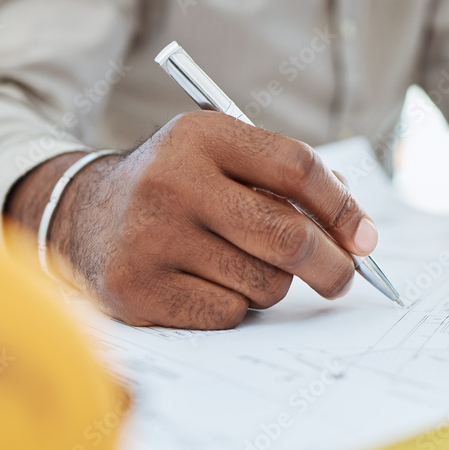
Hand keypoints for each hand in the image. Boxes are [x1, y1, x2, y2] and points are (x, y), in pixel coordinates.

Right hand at [5, 111, 378, 328]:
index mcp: (200, 135)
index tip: (366, 239)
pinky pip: (229, 314)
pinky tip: (204, 285)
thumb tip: (357, 233)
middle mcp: (172, 181)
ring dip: (270, 284)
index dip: (342, 207)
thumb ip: (287, 183)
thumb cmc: (178, 189)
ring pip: (264, 283)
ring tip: (238, 265)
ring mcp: (152, 238)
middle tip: (343, 278)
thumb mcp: (222, 160)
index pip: (296, 167)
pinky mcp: (138, 290)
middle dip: (332, 265)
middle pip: (287, 235)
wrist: (83, 216)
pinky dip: (234, 307)